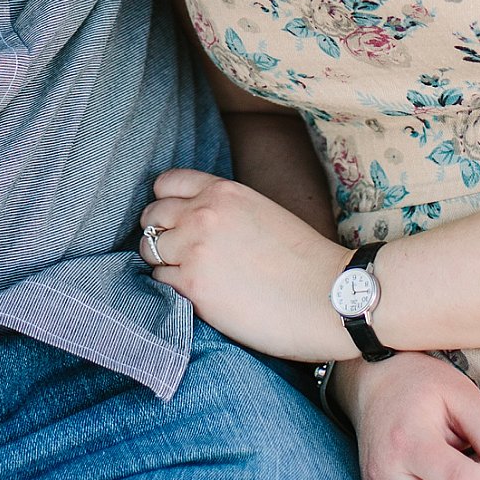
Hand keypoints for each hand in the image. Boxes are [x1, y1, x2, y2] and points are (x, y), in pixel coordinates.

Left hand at [139, 169, 353, 361]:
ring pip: (150, 251)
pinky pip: (159, 282)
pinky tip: (200, 294)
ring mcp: (194, 250)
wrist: (329, 296)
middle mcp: (203, 214)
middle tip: (180, 252)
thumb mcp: (264, 213)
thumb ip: (226, 210)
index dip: (166, 202)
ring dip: (165, 263)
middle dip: (160, 233)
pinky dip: (173, 289)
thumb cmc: (306, 260)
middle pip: (151, 216)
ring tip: (193, 275)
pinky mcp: (192, 286)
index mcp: (225, 191)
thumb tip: (193, 223)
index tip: (176, 220)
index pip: (166, 183)